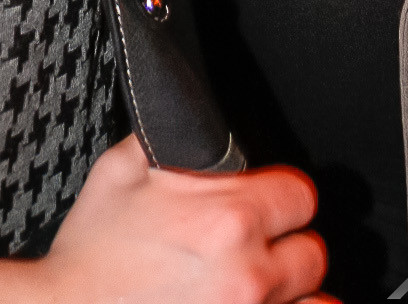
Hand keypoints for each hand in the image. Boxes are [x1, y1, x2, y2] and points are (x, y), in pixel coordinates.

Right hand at [39, 134, 327, 303]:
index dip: (280, 196)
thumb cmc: (91, 256)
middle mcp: (249, 274)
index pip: (300, 195)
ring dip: (293, 293)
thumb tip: (194, 121)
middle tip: (256, 250)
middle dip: (287, 247)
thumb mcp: (121, 171)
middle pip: (313, 253)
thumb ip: (168, 137)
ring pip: (316, 303)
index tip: (264, 205)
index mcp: (229, 218)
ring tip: (260, 288)